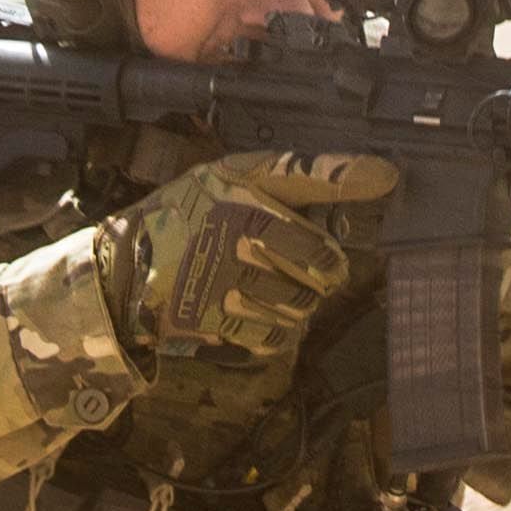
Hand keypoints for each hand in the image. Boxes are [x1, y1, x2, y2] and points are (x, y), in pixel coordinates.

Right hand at [116, 151, 394, 362]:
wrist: (123, 270)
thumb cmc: (190, 216)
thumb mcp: (232, 178)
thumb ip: (302, 175)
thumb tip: (383, 175)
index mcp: (239, 191)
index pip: (306, 184)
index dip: (348, 181)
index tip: (387, 178)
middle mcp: (234, 232)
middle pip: (320, 266)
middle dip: (323, 274)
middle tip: (309, 272)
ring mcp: (224, 279)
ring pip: (301, 304)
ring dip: (298, 304)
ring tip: (270, 290)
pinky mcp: (213, 318)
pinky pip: (275, 335)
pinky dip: (276, 330)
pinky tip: (259, 312)